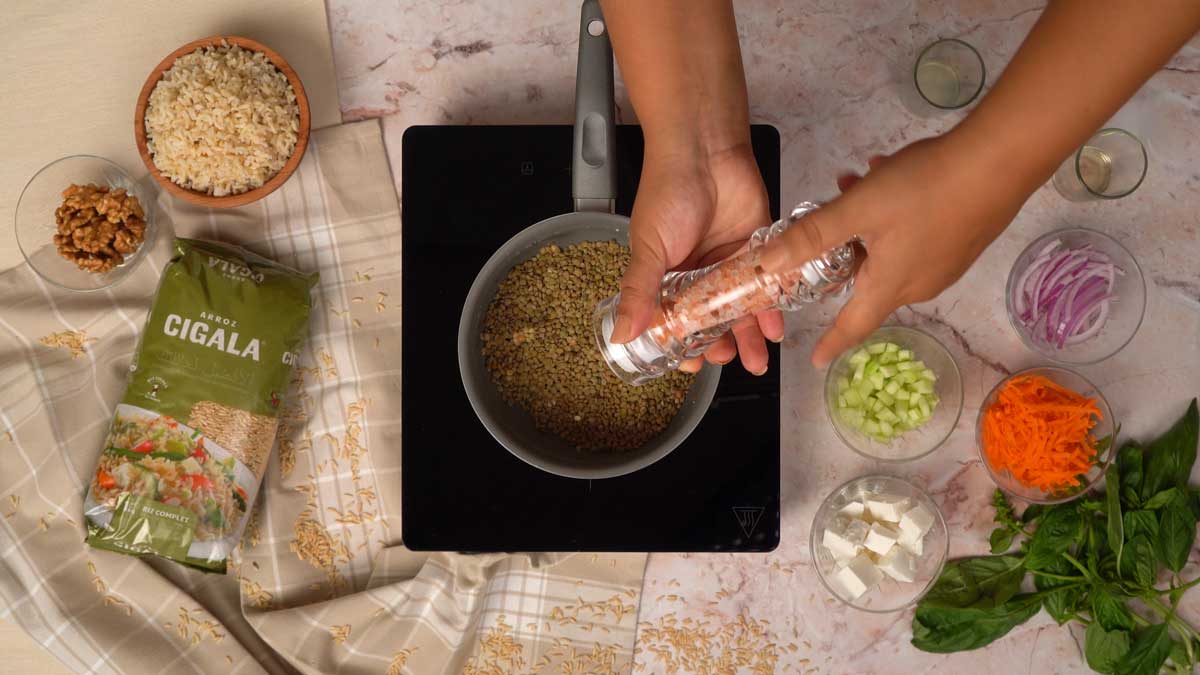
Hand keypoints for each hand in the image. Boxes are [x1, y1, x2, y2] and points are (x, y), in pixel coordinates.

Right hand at [611, 141, 783, 374]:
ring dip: (750, 335)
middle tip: (729, 360)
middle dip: (721, 344)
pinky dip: (773, 307)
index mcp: (666, 275)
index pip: (674, 320)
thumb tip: (622, 334)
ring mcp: (729, 261)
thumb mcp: (649, 248)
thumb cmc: (668, 191)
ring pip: (742, 308)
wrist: (705, 148)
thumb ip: (639, 293)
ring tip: (758, 361)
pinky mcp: (757, 248)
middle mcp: (698, 273)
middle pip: (712, 320)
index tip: (692, 364)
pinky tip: (776, 328)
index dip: (682, 343)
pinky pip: (767, 284)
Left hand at [778, 133, 1027, 367]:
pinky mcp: (961, 243)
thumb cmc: (925, 188)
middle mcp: (919, 285)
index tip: (815, 359)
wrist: (1002, 160)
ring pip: (888, 250)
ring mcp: (944, 265)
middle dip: (843, 247)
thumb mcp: (858, 208)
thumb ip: (811, 236)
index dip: (831, 343)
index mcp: (890, 286)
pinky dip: (893, 215)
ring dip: (867, 222)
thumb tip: (765, 264)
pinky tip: (891, 174)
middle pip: (865, 278)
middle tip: (831, 208)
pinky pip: (914, 238)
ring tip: (861, 179)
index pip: (852, 326)